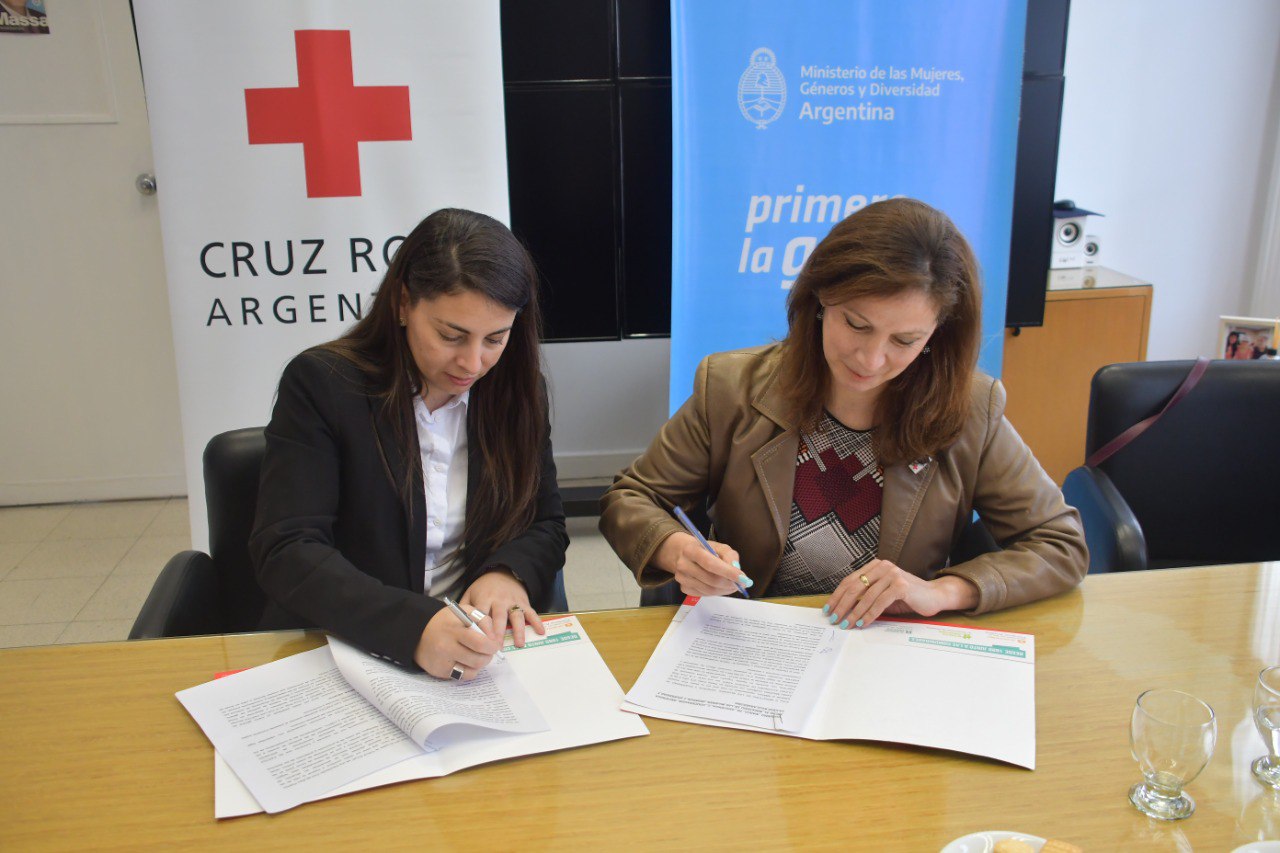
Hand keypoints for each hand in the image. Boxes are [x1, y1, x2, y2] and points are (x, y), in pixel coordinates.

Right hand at [414, 606, 500, 679]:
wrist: (417, 633)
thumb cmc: (445, 621)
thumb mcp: (463, 611)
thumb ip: (483, 620)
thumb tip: (495, 639)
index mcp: (454, 629)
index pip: (480, 642)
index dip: (492, 645)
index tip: (494, 645)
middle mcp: (447, 646)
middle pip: (478, 659)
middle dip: (488, 656)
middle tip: (487, 651)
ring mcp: (443, 661)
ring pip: (473, 669)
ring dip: (480, 663)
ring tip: (477, 655)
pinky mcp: (440, 672)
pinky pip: (464, 676)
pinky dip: (470, 670)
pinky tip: (467, 662)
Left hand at [461, 570, 544, 647]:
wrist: (503, 572)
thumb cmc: (484, 588)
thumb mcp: (471, 593)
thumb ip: (464, 608)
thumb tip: (456, 627)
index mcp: (484, 598)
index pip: (482, 614)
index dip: (482, 628)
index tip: (481, 642)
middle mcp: (499, 600)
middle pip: (499, 617)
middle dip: (499, 632)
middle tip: (497, 648)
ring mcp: (513, 602)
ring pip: (516, 616)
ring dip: (518, 630)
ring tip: (519, 644)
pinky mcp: (524, 603)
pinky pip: (531, 612)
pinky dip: (536, 622)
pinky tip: (541, 632)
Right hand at [652, 532, 750, 597]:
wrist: (682, 554)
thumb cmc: (704, 549)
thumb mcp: (719, 546)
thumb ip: (730, 556)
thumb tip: (737, 570)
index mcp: (691, 550)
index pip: (710, 564)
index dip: (728, 572)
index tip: (743, 578)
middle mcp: (683, 564)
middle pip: (711, 580)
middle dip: (730, 583)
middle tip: (741, 583)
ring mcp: (682, 578)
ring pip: (709, 590)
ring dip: (725, 589)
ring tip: (733, 585)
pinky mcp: (683, 588)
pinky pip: (704, 594)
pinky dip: (716, 592)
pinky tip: (720, 586)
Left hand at [822, 560, 978, 629]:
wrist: (934, 596)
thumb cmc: (907, 598)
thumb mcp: (882, 595)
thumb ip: (866, 597)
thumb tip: (843, 610)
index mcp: (875, 566)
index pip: (850, 581)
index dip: (837, 596)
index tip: (828, 609)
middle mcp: (883, 566)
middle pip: (854, 587)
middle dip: (842, 605)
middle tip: (834, 619)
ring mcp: (892, 574)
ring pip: (866, 596)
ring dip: (854, 613)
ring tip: (846, 624)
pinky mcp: (901, 585)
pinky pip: (879, 602)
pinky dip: (869, 614)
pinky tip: (862, 623)